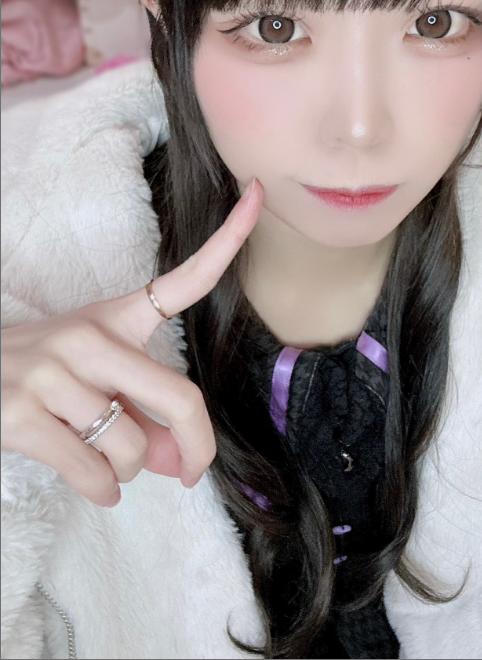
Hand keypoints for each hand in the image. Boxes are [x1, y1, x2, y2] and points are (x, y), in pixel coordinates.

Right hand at [1, 178, 262, 507]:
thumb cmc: (43, 375)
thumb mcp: (97, 379)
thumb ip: (144, 414)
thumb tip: (179, 461)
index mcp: (114, 318)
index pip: (183, 280)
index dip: (228, 238)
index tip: (257, 193)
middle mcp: (88, 337)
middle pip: (179, 398)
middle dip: (197, 447)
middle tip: (192, 469)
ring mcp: (54, 375)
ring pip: (132, 448)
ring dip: (127, 471)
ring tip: (104, 459)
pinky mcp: (21, 416)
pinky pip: (93, 473)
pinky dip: (103, 490)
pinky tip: (95, 481)